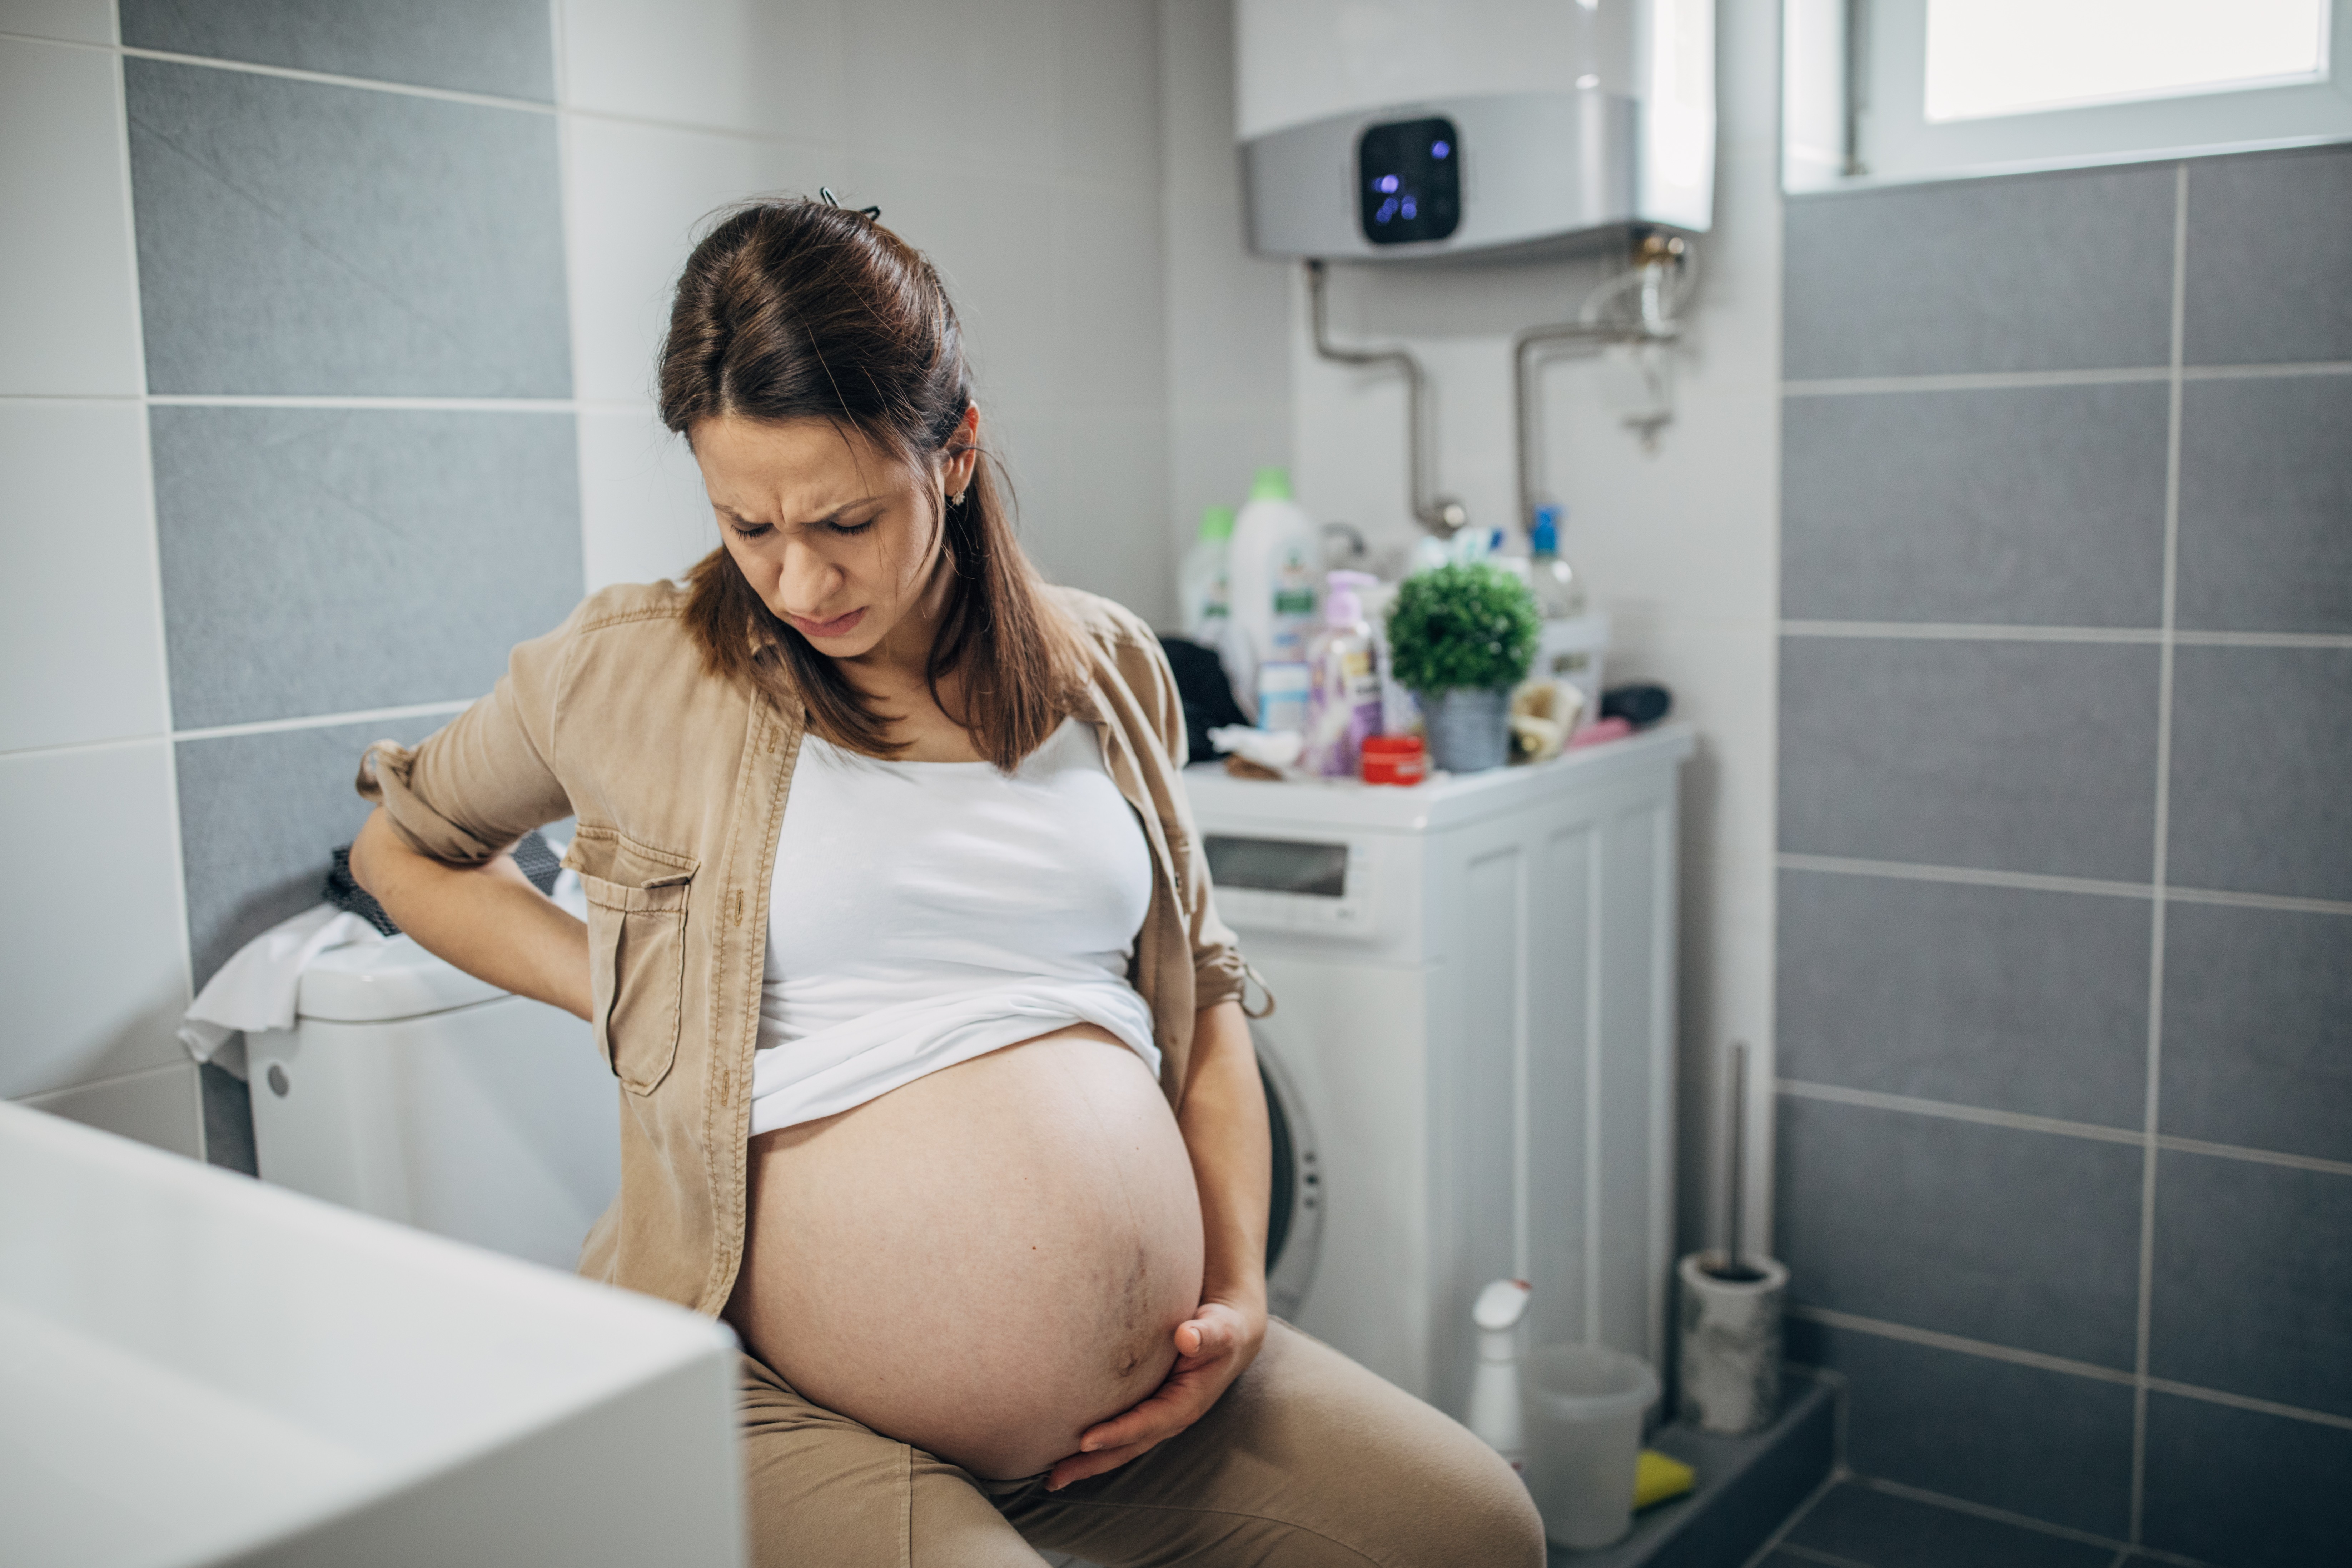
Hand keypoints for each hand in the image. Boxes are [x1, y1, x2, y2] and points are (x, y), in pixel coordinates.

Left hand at [1045, 1296, 1267, 1490]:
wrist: (1228, 1337)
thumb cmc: (1221, 1332)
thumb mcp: (1221, 1331)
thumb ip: (1208, 1334)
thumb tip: (1187, 1337)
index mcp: (1185, 1404)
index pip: (1147, 1423)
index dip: (1117, 1433)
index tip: (1085, 1440)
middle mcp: (1168, 1418)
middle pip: (1126, 1447)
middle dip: (1091, 1463)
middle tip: (1053, 1478)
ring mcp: (1156, 1418)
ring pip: (1119, 1446)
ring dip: (1086, 1462)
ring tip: (1050, 1477)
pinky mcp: (1145, 1410)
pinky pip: (1117, 1433)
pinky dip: (1092, 1446)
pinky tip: (1064, 1450)